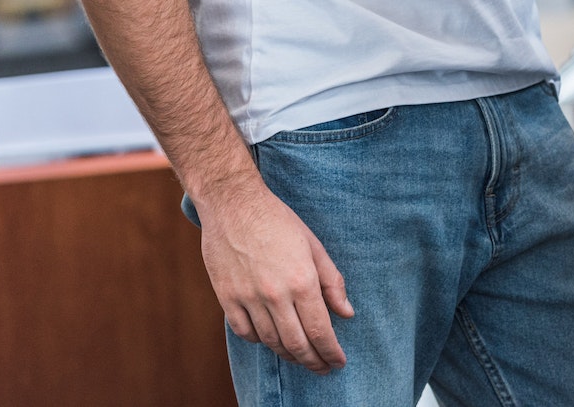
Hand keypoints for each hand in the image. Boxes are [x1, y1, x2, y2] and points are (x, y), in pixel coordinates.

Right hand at [197, 179, 353, 372]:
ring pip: (271, 341)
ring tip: (302, 357)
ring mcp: (248, 298)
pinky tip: (271, 340)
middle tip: (324, 368)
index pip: (320, 330)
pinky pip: (245, 333)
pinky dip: (260, 341)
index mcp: (302, 280)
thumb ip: (332, 282)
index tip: (339, 362)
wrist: (233, 204)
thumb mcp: (314, 245)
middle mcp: (275, 294)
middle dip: (314, 361)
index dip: (331, 351)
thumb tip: (347, 313)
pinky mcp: (227, 298)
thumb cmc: (278, 220)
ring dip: (289, 355)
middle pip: (297, 343)